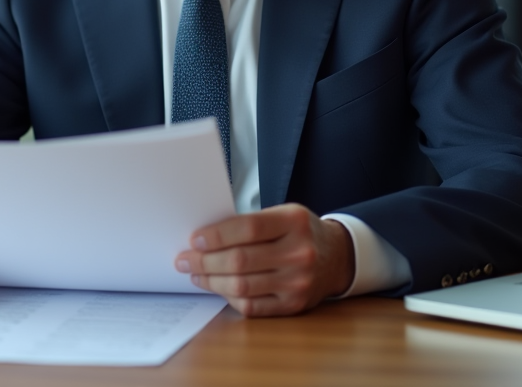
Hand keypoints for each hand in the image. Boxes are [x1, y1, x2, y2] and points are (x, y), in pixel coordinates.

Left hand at [174, 203, 354, 316]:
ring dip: (211, 281)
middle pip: (240, 260)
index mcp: (294, 222)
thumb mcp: (283, 214)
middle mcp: (299, 253)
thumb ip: (250, 223)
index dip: (216, 235)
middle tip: (184, 260)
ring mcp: (298, 282)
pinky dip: (229, 298)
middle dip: (204, 261)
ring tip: (196, 275)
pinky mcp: (294, 305)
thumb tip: (204, 237)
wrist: (336, 257)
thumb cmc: (300, 232)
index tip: (195, 239)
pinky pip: (252, 306)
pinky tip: (218, 288)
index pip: (248, 228)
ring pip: (242, 286)